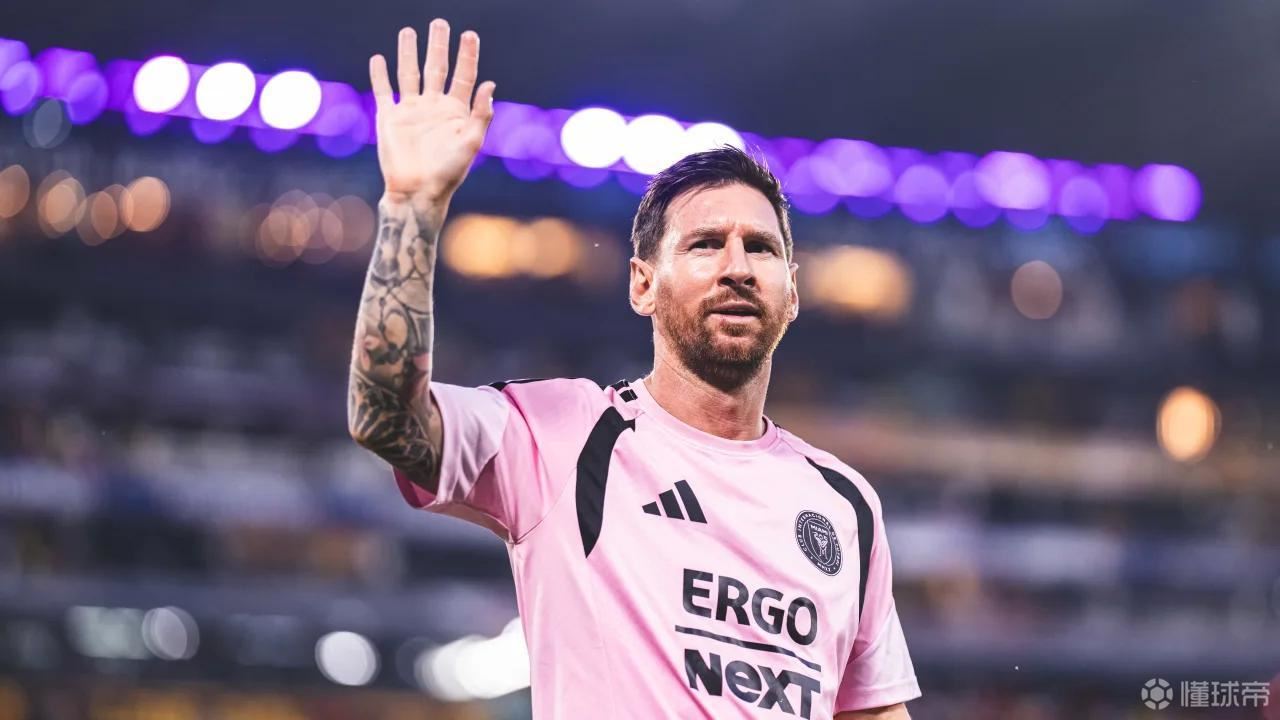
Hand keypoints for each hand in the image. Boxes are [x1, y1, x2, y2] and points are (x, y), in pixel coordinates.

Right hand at [369, 19, 495, 206]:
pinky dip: (379, 75)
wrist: (417, 192)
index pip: (463, 76)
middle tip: (439, 22)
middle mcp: (434, 107)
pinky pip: (384, 91)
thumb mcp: (471, 143)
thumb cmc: (448, 173)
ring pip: (408, 73)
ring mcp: (411, 111)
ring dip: (408, 52)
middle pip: (436, 68)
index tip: (469, 35)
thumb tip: (490, 85)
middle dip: (438, 45)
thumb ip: (480, 115)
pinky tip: (379, 58)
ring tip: (408, 31)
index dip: (467, 56)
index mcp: (456, 112)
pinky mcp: (389, 118)